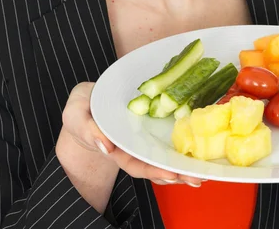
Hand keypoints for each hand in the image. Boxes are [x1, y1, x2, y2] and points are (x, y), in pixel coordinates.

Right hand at [59, 82, 204, 186]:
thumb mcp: (76, 115)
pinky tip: (197, 147)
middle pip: (156, 164)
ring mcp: (143, 137)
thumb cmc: (80, 108)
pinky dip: (182, 142)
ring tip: (203, 171)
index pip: (136, 164)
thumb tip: (106, 146)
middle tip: (195, 178)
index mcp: (116, 148)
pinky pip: (167, 136)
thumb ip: (88, 129)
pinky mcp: (151, 124)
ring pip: (164, 153)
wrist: (87, 100)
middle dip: (176, 173)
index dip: (153, 171)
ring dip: (183, 163)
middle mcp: (133, 146)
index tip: (170, 174)